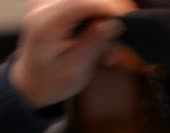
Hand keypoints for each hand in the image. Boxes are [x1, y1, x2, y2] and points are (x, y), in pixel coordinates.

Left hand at [10, 0, 136, 107]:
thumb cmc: (52, 80)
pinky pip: (88, 5)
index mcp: (44, 24)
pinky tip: (100, 40)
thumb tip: (114, 23)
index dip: (109, 8)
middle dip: (110, 18)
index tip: (130, 22)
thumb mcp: (75, 68)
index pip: (80, 3)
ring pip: (92, 2)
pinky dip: (99, 19)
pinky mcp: (58, 3)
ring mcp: (48, 2)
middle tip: (117, 47)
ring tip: (107, 52)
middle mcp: (43, 6)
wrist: (33, 80)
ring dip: (106, 21)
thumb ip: (93, 43)